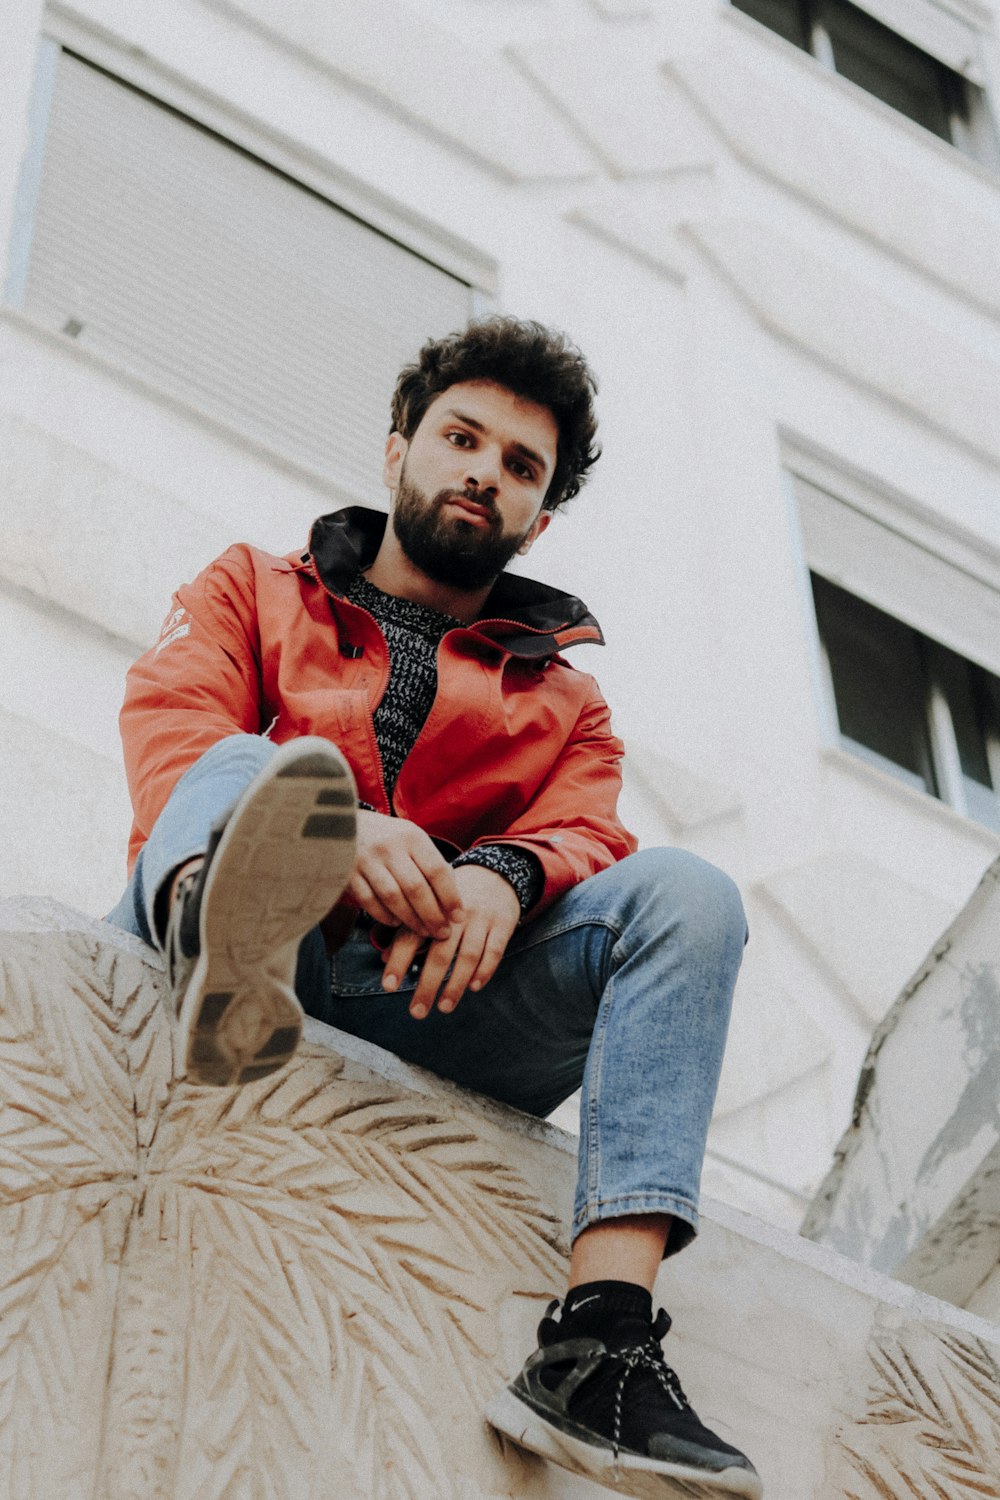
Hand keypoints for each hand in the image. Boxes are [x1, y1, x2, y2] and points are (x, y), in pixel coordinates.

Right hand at [348, 811, 463, 938]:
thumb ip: (430, 864)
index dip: (450, 897)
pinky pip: (369, 902)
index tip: (459, 917)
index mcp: (411, 836)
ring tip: (424, 932)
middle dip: (432, 916)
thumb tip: (453, 901)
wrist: (341, 823)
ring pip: (393, 898)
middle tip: (443, 933)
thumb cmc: (388, 837)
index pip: (436, 870)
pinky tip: (396, 923)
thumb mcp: (411, 839)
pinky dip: (384, 916)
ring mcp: (366, 860)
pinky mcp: (347, 873)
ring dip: (411, 920)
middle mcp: (389, 846)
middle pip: (416, 888)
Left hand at [380, 864, 519, 1018]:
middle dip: (428, 985)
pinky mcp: (503, 924)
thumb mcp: (429, 904)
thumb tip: (385, 958)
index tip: (389, 986)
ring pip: (468, 956)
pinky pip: (494, 951)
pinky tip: (474, 987)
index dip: (399, 961)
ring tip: (444, 1007)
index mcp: (431, 907)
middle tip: (417, 1012)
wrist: (494, 874)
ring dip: (456, 984)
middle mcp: (455, 914)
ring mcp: (481, 919)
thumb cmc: (452, 898)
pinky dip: (485, 971)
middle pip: (440, 953)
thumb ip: (408, 930)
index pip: (411, 936)